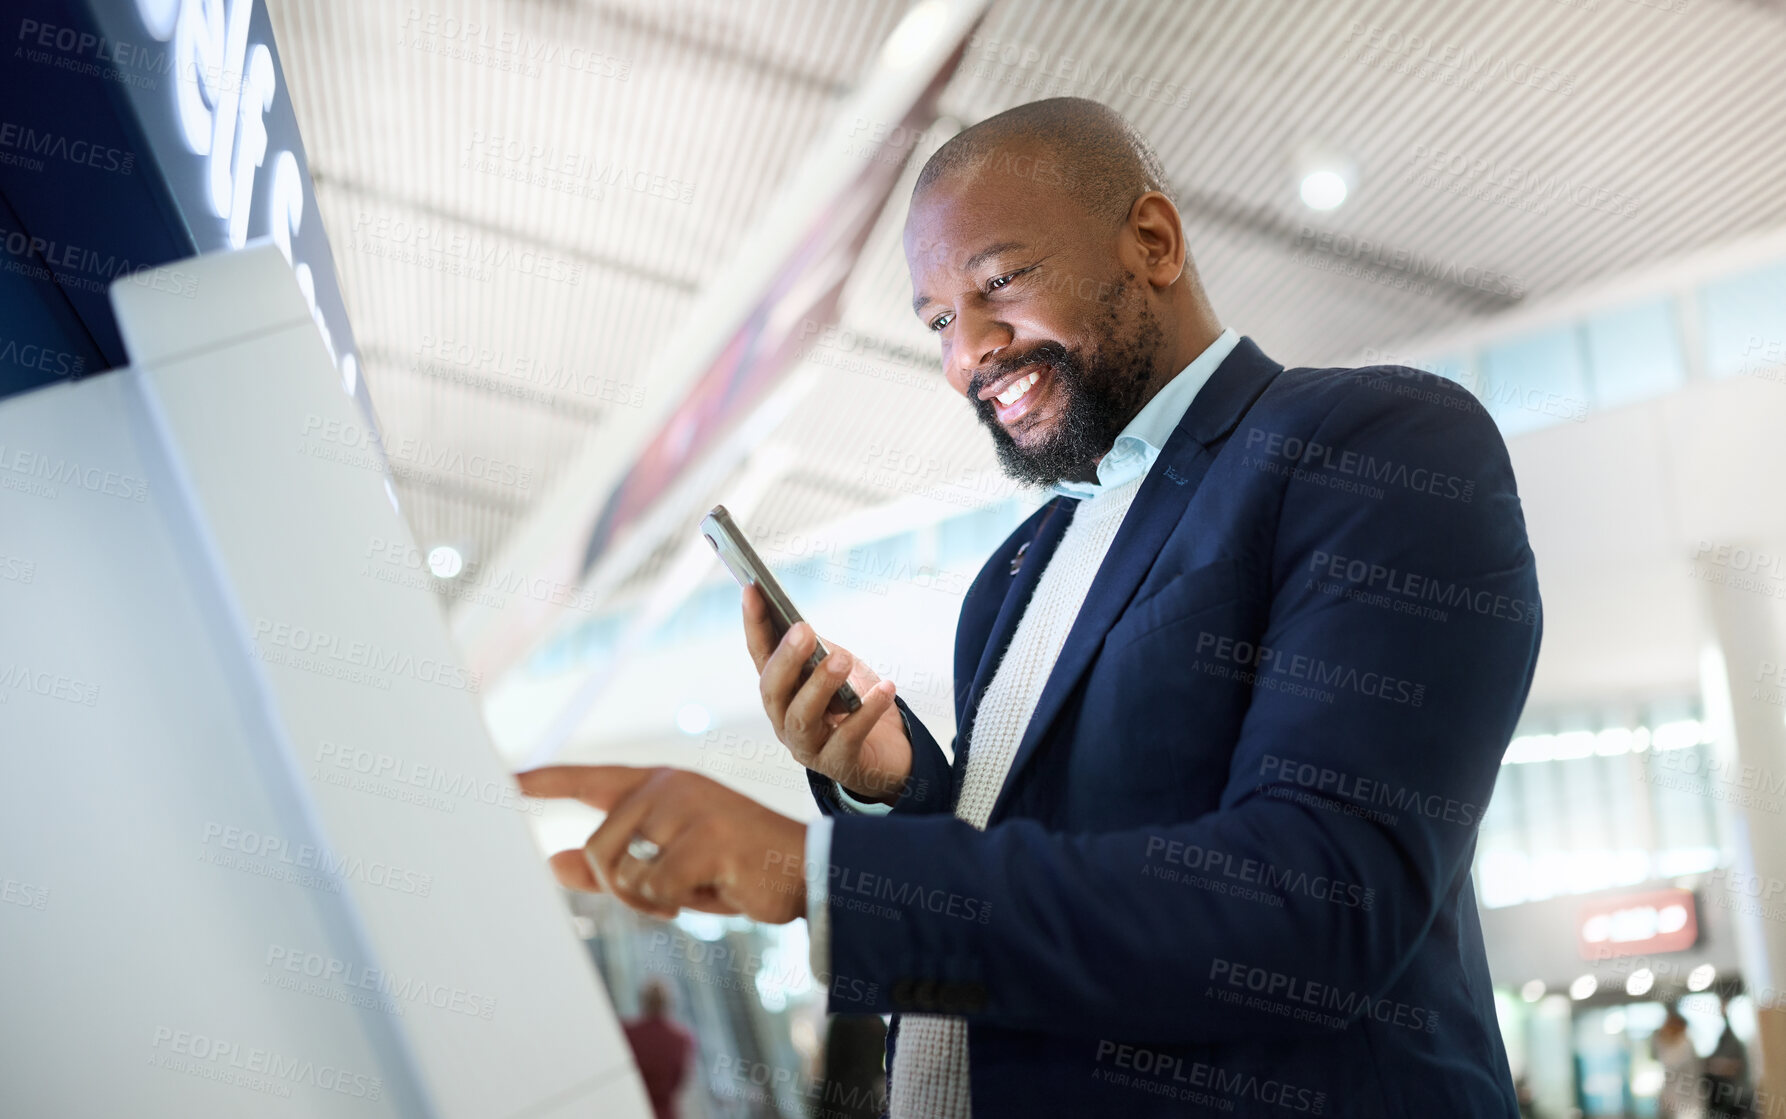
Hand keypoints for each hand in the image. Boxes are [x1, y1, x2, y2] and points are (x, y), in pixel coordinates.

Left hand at [517, 765, 809, 923]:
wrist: (804, 871)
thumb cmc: (731, 870)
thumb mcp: (668, 870)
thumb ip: (611, 867)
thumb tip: (552, 863)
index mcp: (657, 784)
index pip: (585, 778)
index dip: (539, 780)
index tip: (498, 780)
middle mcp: (667, 785)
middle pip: (594, 847)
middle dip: (618, 888)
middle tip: (661, 899)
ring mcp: (687, 806)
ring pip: (620, 869)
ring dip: (645, 900)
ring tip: (685, 894)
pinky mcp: (705, 836)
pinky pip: (654, 887)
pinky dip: (672, 904)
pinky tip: (708, 893)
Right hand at [741, 583, 910, 803]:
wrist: (888, 754)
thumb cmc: (855, 705)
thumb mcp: (835, 670)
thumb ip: (818, 652)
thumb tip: (803, 629)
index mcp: (780, 691)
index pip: (760, 654)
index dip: (754, 623)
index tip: (752, 588)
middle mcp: (784, 720)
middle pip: (773, 690)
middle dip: (786, 658)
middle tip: (803, 630)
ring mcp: (808, 746)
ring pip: (802, 716)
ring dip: (821, 684)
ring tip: (842, 659)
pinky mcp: (839, 764)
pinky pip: (849, 737)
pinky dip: (867, 711)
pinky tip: (885, 687)